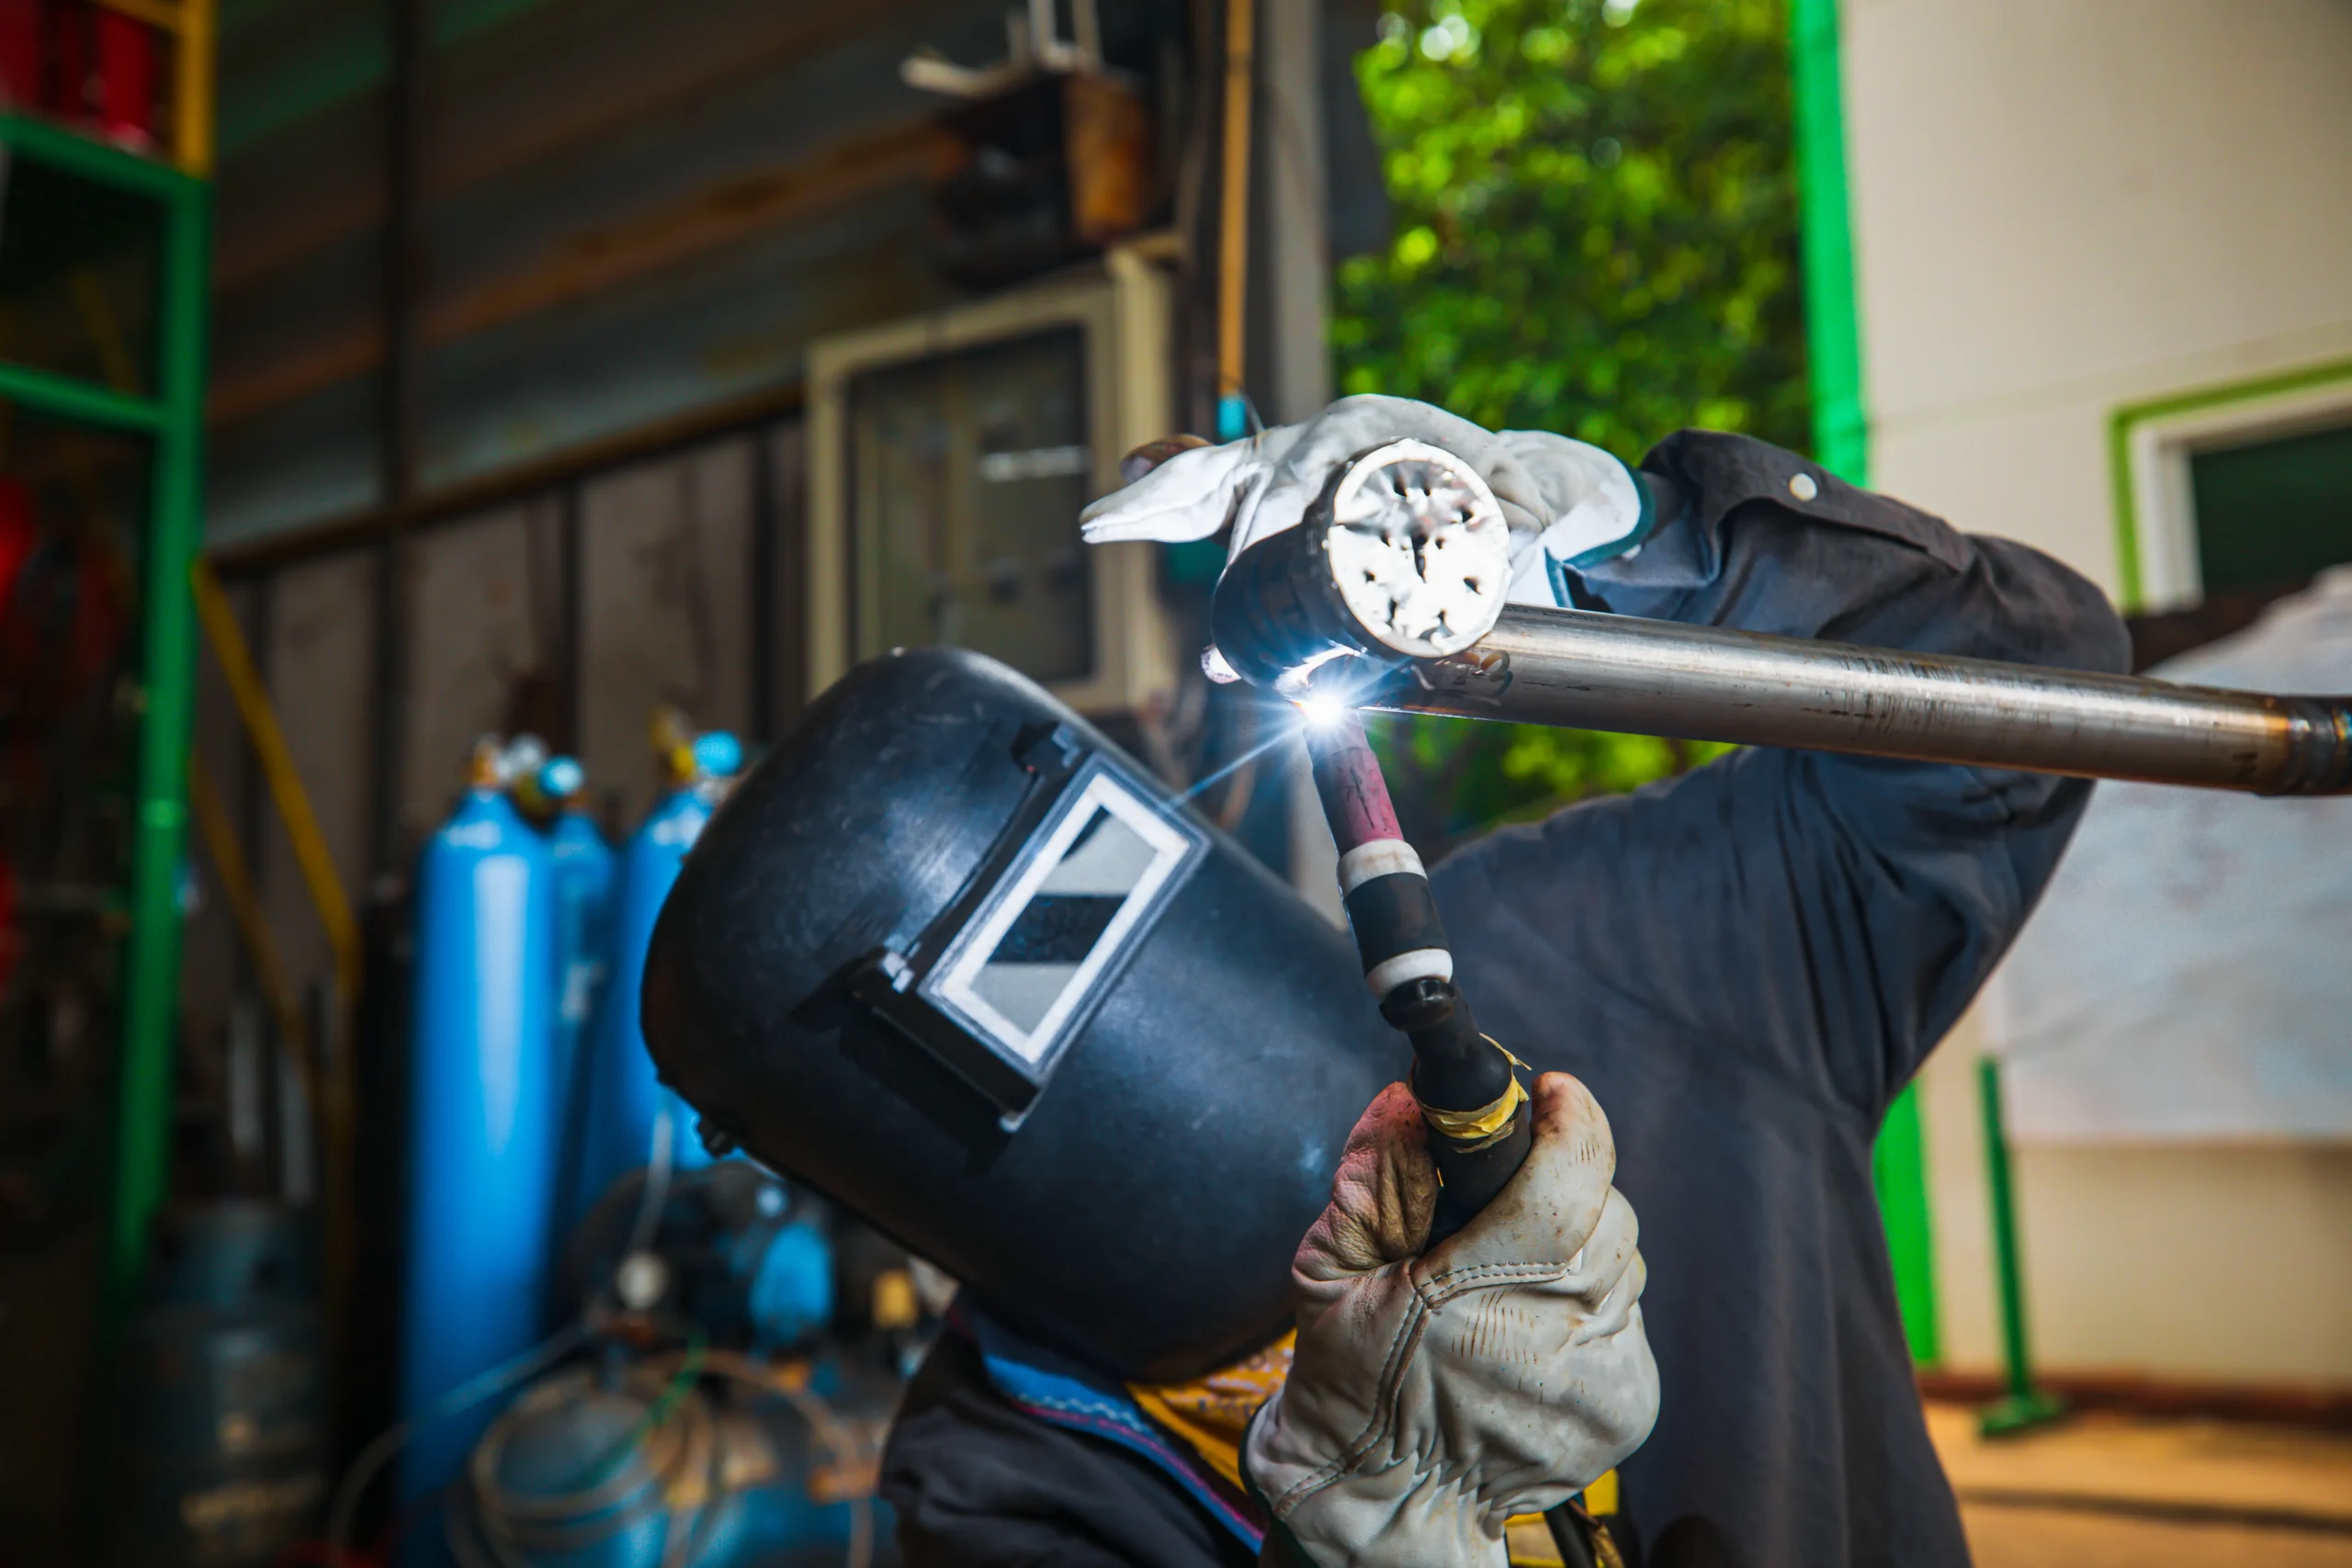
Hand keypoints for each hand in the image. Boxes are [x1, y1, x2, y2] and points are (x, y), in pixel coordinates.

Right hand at [1081, 395, 1648, 602]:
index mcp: (1374, 428)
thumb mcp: (1529, 507)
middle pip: (1234, 463)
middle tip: (1107, 522)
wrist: (1508, 487)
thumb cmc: (1514, 495)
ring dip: (1152, 504)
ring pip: (1212, 478)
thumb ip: (1517, 527)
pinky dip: (1172, 510)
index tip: (1248, 556)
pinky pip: (1221, 500)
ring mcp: (1297, 464)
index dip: (1272, 511)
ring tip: (1095, 526)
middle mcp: (1322, 439)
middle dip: (1169, 492)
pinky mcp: (1287, 496)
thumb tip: (1499, 546)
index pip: (1307, 466)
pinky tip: (1118, 520)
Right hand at [1244, 1074, 1657, 1567]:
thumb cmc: (1352, 1380)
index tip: (1551, 1090)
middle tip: (1511, 1197)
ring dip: (1578, 1247)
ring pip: (1624, 1262)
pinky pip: (1626, 1314)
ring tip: (1512, 1272)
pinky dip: (1588, 1303)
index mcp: (1472, 1299)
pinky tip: (1530, 1324)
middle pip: (1605, 1212)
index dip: (1570, 1120)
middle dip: (1566, 1183)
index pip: (1566, 1183)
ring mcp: (1600, 1381)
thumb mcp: (1327, 1269)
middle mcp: (1552, 1341)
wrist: (1388, 1501)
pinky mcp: (1627, 1407)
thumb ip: (1371, 1177)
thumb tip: (1412, 1101)